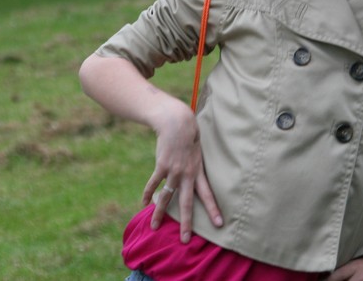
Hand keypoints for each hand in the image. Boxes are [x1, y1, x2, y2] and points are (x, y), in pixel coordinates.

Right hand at [143, 101, 223, 241]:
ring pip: (166, 197)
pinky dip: (147, 193)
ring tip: (155, 227)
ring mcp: (173, 171)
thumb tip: (195, 175)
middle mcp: (187, 174)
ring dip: (160, 213)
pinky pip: (153, 183)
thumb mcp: (199, 152)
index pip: (207, 194)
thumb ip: (196, 166)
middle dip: (187, 223)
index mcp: (198, 172)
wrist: (177, 122)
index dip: (213, 209)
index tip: (219, 224)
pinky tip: (143, 204)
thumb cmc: (190, 135)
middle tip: (185, 240)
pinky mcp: (161, 165)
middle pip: (187, 203)